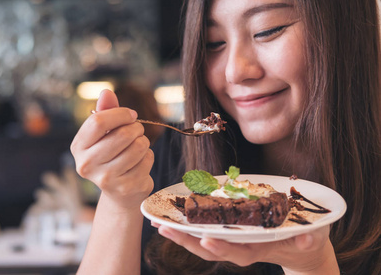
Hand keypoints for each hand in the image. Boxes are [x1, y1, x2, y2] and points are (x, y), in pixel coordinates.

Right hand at [70, 89, 153, 209]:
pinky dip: (148, 157)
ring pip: (138, 146)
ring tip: (138, 146)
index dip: (120, 114)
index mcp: (78, 147)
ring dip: (143, 142)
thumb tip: (106, 92)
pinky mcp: (126, 187)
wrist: (119, 192)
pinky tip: (140, 162)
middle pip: (122, 134)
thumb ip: (105, 111)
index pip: (98, 122)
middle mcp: (87, 165)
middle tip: (137, 131)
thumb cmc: (111, 154)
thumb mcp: (105, 133)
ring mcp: (106, 179)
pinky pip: (147, 160)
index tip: (130, 115)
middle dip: (136, 128)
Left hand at [156, 224, 338, 273]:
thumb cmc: (307, 241)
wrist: (302, 250)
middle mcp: (242, 248)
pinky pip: (207, 232)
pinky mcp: (230, 234)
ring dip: (182, 235)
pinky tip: (172, 219)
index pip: (237, 253)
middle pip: (211, 249)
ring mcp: (234, 242)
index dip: (222, 248)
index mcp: (259, 250)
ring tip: (159, 225)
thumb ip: (310, 240)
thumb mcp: (313, 239)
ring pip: (204, 242)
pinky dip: (189, 227)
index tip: (206, 240)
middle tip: (165, 230)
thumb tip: (306, 239)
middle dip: (188, 241)